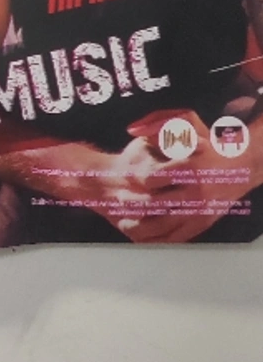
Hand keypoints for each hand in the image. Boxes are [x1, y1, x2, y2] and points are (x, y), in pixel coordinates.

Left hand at [114, 109, 252, 242]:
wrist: (241, 166)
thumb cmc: (209, 143)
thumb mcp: (188, 123)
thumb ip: (159, 122)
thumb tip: (132, 130)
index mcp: (190, 166)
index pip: (152, 179)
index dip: (134, 179)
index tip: (125, 177)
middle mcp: (196, 190)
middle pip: (155, 204)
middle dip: (133, 203)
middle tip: (119, 200)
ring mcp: (200, 210)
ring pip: (163, 225)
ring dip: (140, 225)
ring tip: (125, 222)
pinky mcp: (203, 223)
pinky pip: (177, 237)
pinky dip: (158, 239)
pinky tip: (143, 236)